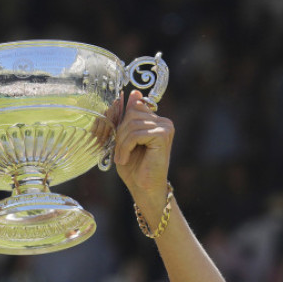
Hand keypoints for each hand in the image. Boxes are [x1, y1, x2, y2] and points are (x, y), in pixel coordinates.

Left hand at [114, 90, 173, 211]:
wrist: (144, 188)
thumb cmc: (134, 167)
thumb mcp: (124, 140)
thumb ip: (127, 119)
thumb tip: (132, 93)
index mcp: (155, 120)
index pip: (134, 106)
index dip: (120, 121)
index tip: (117, 140)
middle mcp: (163, 121)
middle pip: (131, 113)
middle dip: (119, 134)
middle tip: (118, 153)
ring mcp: (165, 127)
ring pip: (131, 124)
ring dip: (121, 143)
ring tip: (121, 158)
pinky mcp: (163, 135)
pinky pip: (136, 134)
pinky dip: (125, 147)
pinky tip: (125, 159)